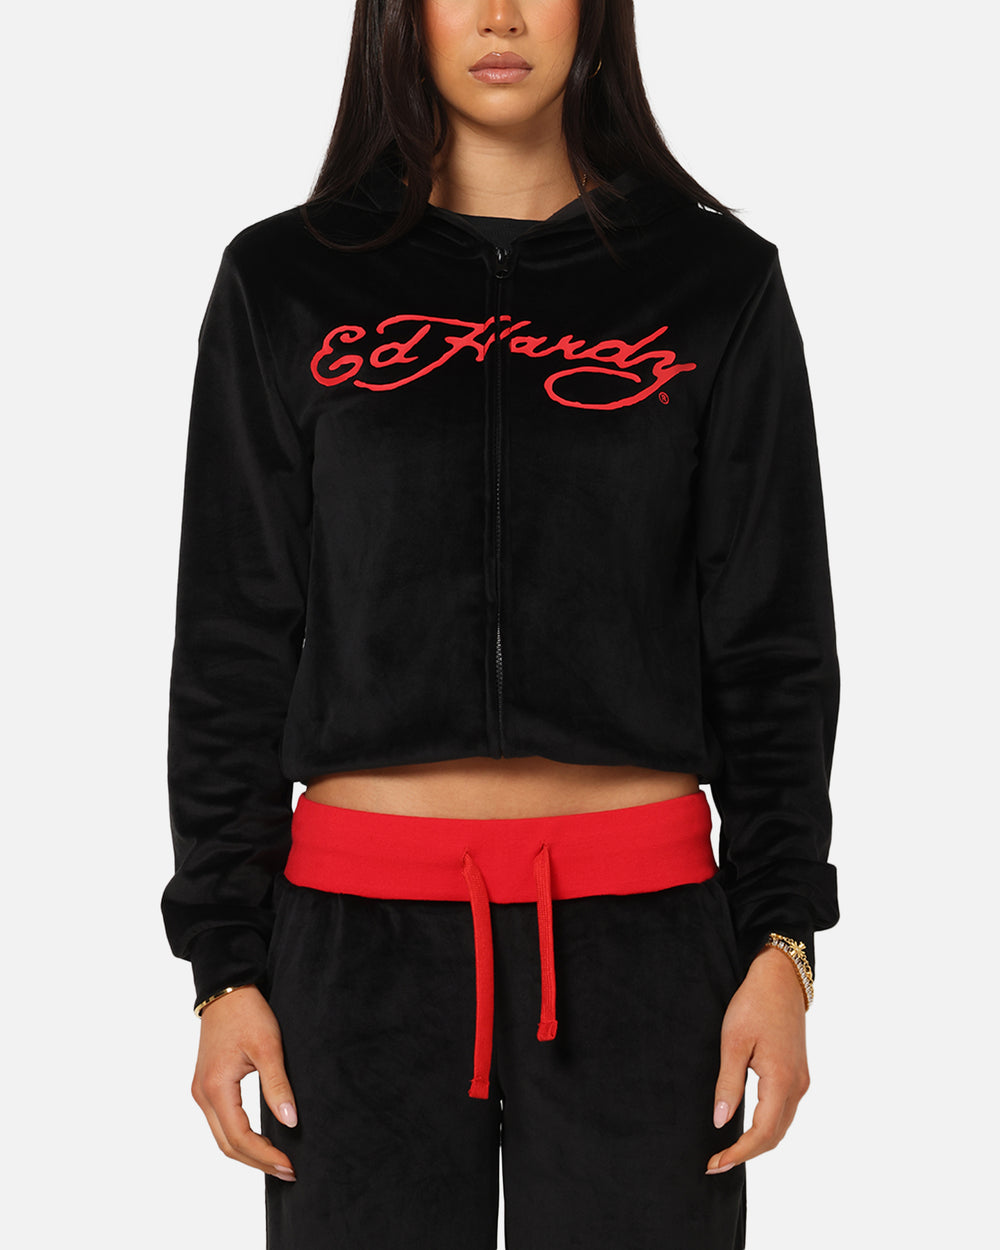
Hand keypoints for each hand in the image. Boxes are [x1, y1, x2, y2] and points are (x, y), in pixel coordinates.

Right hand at [191, 984, 298, 1181]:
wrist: (227, 990)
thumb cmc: (248, 1013)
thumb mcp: (268, 1047)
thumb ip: (277, 1085)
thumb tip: (290, 1121)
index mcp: (216, 1087)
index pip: (240, 1137)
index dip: (265, 1155)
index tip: (291, 1164)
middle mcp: (202, 1094)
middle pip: (227, 1145)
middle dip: (258, 1161)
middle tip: (289, 1171)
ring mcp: (201, 1091)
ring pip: (222, 1137)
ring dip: (248, 1152)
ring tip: (278, 1161)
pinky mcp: (207, 1086)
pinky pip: (221, 1123)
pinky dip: (240, 1137)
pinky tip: (261, 1140)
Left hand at [705, 945, 809, 1173]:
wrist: (781, 980)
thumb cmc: (753, 1005)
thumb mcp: (733, 1042)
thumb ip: (728, 1084)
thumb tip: (720, 1122)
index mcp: (782, 1080)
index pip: (762, 1133)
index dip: (739, 1153)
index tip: (715, 1164)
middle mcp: (797, 1086)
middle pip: (775, 1136)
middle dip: (746, 1153)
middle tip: (715, 1162)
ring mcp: (801, 1081)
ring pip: (781, 1126)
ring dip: (757, 1143)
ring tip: (727, 1150)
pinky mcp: (798, 1074)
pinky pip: (784, 1112)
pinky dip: (766, 1127)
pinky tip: (747, 1127)